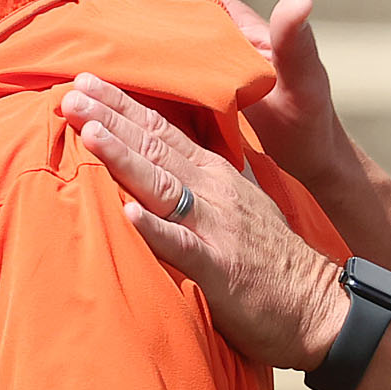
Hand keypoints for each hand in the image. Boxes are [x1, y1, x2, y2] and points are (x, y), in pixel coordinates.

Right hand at [50, 0, 353, 190]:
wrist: (305, 156)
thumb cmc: (308, 120)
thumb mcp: (304, 81)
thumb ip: (296, 44)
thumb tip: (299, 0)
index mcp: (224, 22)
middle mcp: (200, 32)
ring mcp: (187, 59)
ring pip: (134, 19)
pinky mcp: (178, 86)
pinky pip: (135, 56)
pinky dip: (106, 43)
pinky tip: (74, 44)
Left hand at [59, 73, 350, 372]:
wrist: (320, 306)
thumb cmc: (276, 262)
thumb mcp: (243, 206)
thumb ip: (207, 183)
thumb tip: (174, 163)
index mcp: (216, 176)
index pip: (163, 132)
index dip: (124, 106)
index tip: (86, 83)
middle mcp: (214, 192)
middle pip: (155, 147)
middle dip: (111, 118)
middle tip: (70, 93)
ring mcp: (216, 228)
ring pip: (163, 185)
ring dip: (125, 158)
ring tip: (90, 133)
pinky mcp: (220, 269)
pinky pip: (183, 247)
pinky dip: (156, 230)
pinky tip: (129, 213)